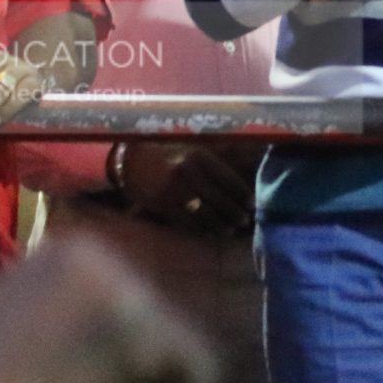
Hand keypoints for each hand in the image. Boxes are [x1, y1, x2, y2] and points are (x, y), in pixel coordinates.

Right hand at [116, 142, 257, 233]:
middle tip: (245, 220)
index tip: (251, 204)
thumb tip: (240, 186)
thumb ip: (214, 166)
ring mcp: (175, 191)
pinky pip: (190, 222)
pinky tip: (212, 231)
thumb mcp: (192, 151)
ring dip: (222, 224)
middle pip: (220, 199)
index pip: (228, 180)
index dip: (243, 195)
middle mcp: (188, 172)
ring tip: (231, 229)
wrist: (131, 161)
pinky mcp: (165, 206)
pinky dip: (203, 229)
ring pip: (206, 214)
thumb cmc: (167, 154)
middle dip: (235, 213)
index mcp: (198, 156)